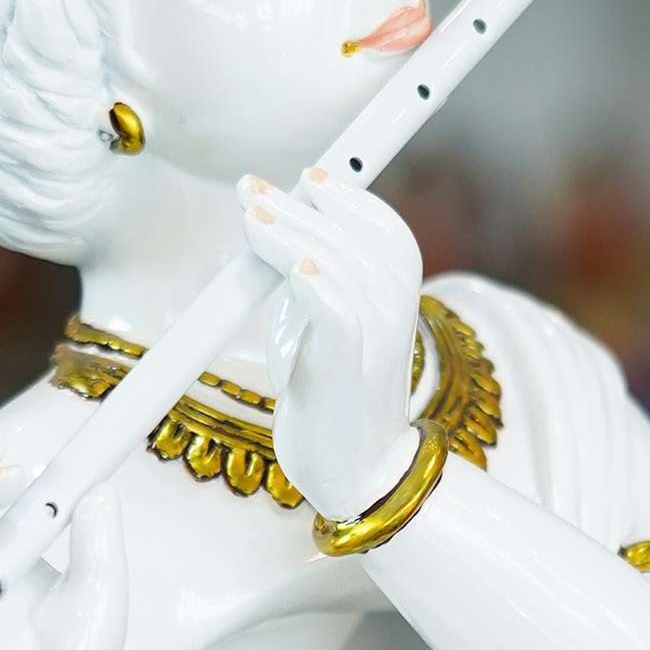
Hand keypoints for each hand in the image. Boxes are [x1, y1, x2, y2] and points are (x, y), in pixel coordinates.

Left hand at [237, 168, 423, 519]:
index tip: (307, 177)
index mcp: (398, 298)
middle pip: (357, 238)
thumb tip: (277, 229)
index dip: (347, 196)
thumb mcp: (326, 327)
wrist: (354, 472)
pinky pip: (337, 312)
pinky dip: (314, 283)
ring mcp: (378, 340)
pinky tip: (293, 267)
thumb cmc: (334, 397)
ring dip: (292, 234)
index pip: (386, 229)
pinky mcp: (349, 369)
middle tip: (251, 188)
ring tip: (251, 217)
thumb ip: (315, 280)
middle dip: (301, 206)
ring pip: (341, 266)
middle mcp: (398, 312)